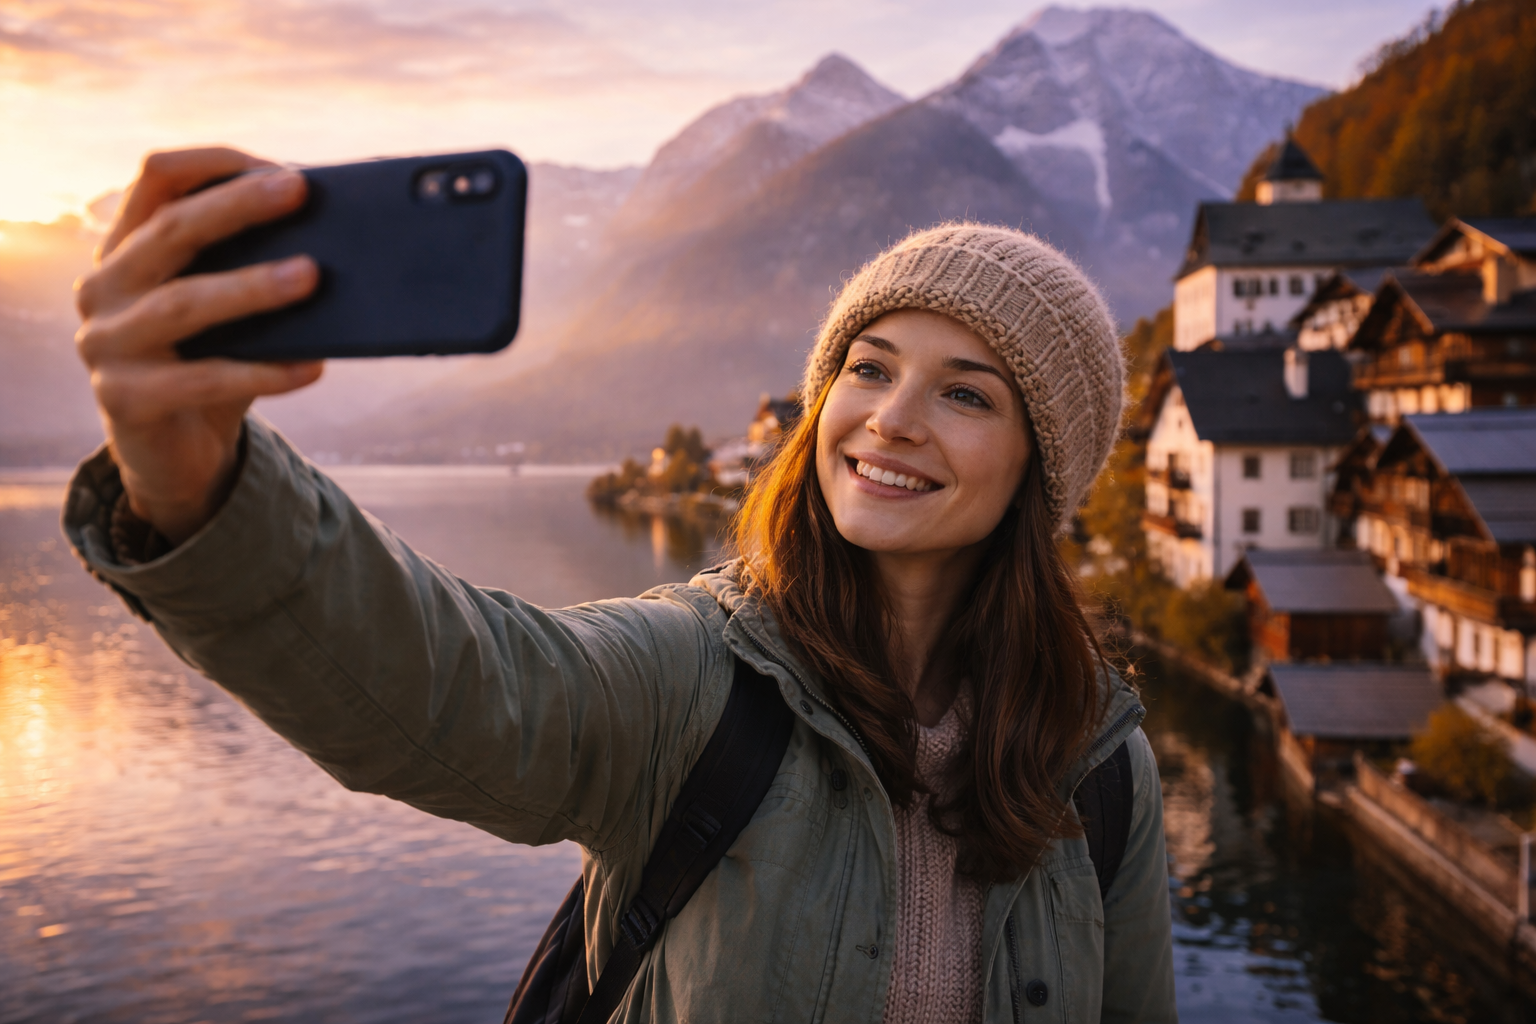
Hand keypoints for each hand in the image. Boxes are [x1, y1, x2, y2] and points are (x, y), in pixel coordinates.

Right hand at [75, 148, 322, 544]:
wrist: (176, 456)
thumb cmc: (212, 364)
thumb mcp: (230, 312)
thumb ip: (258, 271)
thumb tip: (341, 242)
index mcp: (126, 249)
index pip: (156, 179)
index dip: (216, 165)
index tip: (280, 168)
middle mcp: (103, 288)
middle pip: (170, 230)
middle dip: (237, 206)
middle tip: (299, 191)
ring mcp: (105, 344)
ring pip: (183, 304)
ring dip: (251, 287)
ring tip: (311, 275)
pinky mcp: (123, 399)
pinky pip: (202, 380)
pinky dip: (263, 372)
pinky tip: (312, 367)